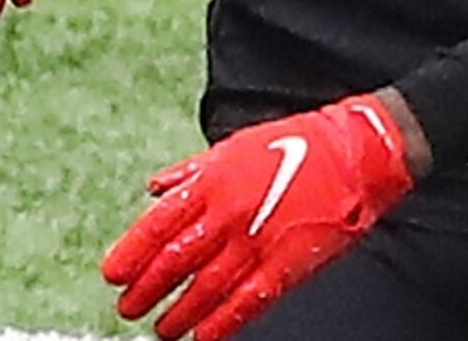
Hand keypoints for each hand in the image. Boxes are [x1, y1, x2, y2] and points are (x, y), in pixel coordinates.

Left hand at [103, 92, 416, 338]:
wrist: (354, 154)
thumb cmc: (294, 145)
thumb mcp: (232, 146)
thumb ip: (191, 172)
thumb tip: (154, 189)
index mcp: (212, 182)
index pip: (159, 224)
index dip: (132, 252)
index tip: (112, 274)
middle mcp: (228, 213)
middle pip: (177, 259)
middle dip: (148, 288)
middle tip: (127, 308)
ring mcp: (257, 241)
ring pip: (207, 286)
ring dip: (180, 311)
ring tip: (161, 328)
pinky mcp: (287, 264)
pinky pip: (248, 300)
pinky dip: (224, 321)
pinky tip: (205, 336)